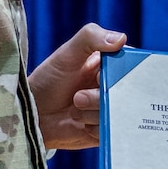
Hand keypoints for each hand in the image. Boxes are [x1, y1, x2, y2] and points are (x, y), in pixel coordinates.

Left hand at [30, 23, 126, 149]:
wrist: (33, 115)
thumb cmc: (49, 80)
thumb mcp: (67, 54)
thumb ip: (90, 38)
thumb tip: (122, 38)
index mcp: (111, 65)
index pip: (134, 65)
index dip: (121, 73)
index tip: (99, 77)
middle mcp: (116, 87)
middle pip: (129, 92)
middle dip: (102, 96)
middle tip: (78, 96)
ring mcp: (112, 109)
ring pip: (120, 112)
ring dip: (94, 113)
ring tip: (75, 108)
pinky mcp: (107, 130)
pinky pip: (113, 130)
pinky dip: (95, 128)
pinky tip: (80, 124)